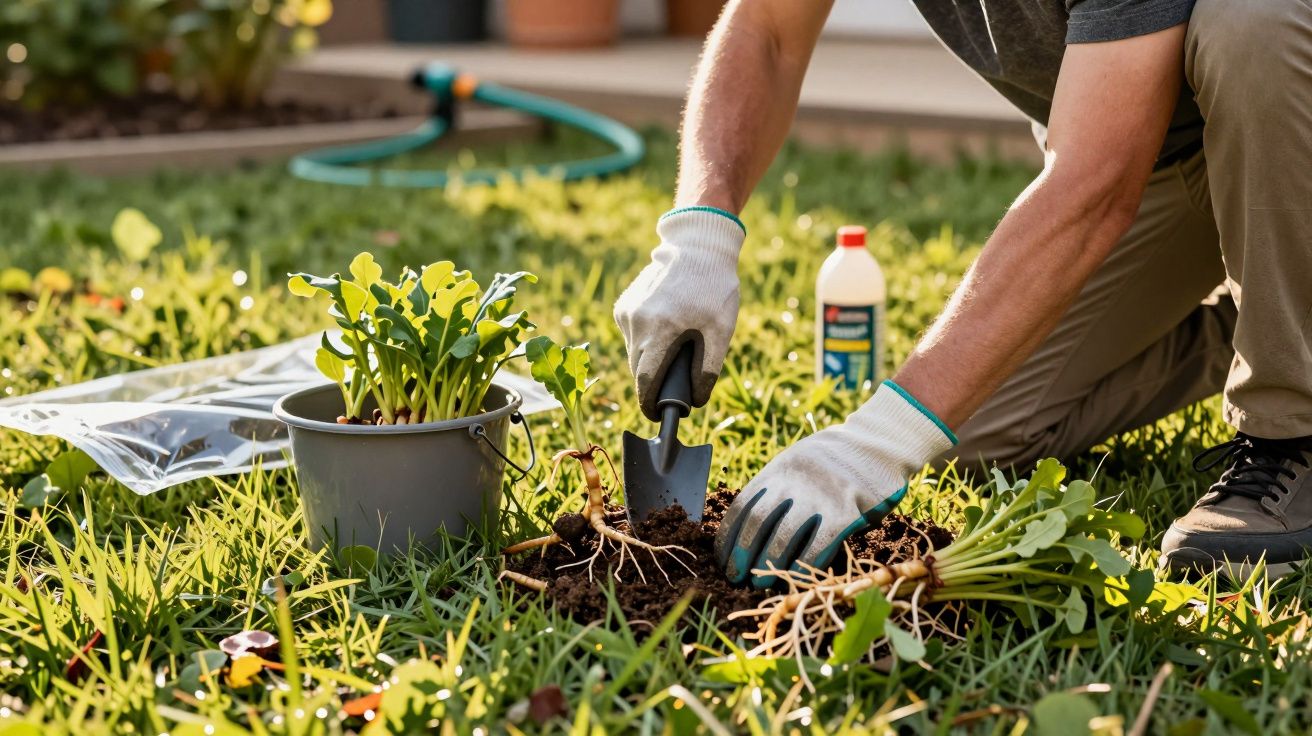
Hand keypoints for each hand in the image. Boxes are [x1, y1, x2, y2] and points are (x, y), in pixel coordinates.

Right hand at [614, 207, 745, 420]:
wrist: (698, 247)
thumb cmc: (714, 289)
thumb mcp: (720, 330)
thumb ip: (708, 369)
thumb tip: (696, 400)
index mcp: (660, 331)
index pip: (645, 381)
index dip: (649, 403)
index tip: (656, 414)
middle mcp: (636, 322)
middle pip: (637, 368)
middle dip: (652, 381)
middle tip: (674, 382)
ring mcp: (627, 312)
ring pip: (633, 351)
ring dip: (649, 358)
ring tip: (675, 347)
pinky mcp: (624, 304)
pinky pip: (631, 333)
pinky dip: (645, 339)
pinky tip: (666, 326)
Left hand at [715, 381, 956, 585]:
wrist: (879, 443)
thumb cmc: (835, 459)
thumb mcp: (797, 461)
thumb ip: (776, 486)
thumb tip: (749, 525)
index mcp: (777, 469)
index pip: (742, 506)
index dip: (728, 536)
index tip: (721, 558)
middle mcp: (793, 481)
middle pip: (757, 523)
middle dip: (742, 554)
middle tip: (735, 576)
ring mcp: (820, 496)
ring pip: (784, 537)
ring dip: (768, 565)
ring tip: (759, 583)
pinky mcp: (846, 511)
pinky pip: (818, 545)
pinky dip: (802, 565)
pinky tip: (794, 579)